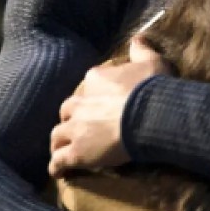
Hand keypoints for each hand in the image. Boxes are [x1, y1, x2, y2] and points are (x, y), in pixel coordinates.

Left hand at [48, 37, 171, 176]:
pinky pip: (59, 160)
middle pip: (67, 109)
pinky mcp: (77, 152)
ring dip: (59, 141)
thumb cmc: (152, 88)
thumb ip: (141, 51)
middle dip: (71, 117)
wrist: (151, 115)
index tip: (103, 103)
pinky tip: (59, 172)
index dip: (94, 95)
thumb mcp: (152, 62)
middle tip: (81, 126)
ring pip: (57, 134)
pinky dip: (57, 166)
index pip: (89, 85)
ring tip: (64, 149)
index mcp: (96, 79)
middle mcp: (80, 102)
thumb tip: (138, 38)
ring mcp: (76, 128)